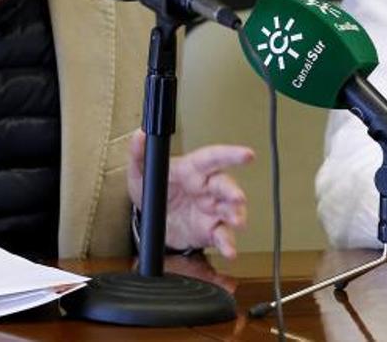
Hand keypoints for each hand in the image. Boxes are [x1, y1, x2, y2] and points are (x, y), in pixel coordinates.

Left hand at [127, 129, 253, 257]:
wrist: (152, 221)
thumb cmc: (153, 191)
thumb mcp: (140, 172)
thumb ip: (139, 153)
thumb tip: (140, 135)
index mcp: (191, 171)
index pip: (212, 159)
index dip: (230, 155)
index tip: (247, 155)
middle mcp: (206, 189)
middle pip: (225, 186)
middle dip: (234, 191)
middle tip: (238, 197)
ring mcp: (211, 211)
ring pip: (230, 211)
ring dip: (236, 216)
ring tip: (237, 222)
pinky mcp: (211, 231)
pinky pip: (223, 237)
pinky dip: (228, 244)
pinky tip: (229, 251)